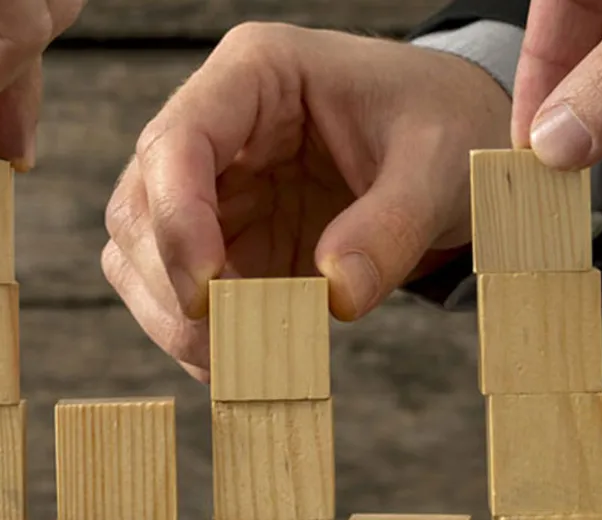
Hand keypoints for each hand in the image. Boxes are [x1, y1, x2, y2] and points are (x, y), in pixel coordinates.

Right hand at [101, 23, 510, 380]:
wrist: (459, 140)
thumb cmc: (444, 122)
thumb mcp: (439, 162)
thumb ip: (392, 225)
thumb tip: (337, 295)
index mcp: (257, 73)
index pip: (178, 140)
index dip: (176, 218)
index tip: (208, 292)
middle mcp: (219, 126)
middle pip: (142, 204)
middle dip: (170, 282)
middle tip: (227, 346)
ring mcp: (216, 186)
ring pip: (144, 255)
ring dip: (175, 318)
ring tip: (237, 363)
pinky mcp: (229, 239)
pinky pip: (183, 291)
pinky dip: (201, 334)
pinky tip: (240, 364)